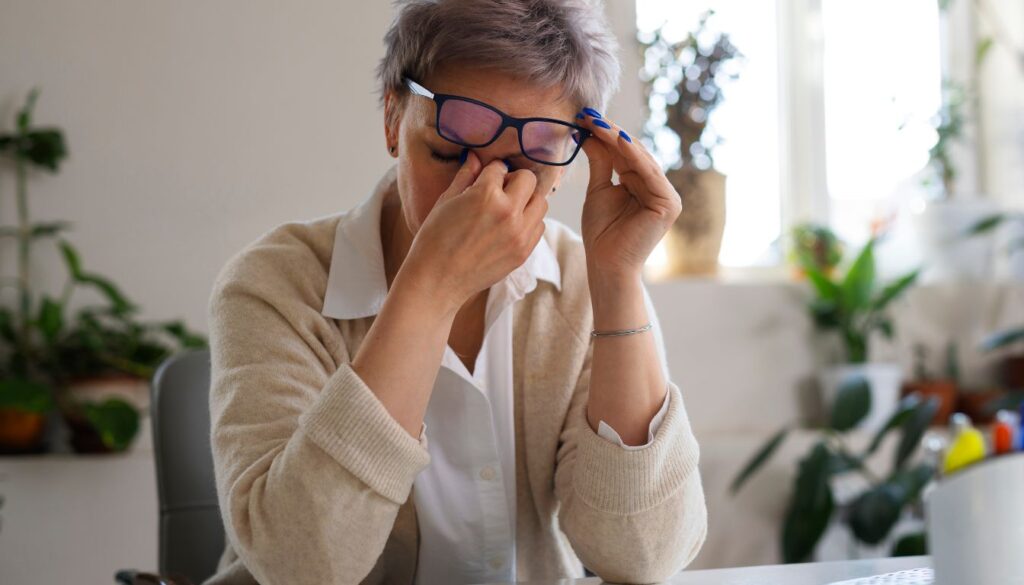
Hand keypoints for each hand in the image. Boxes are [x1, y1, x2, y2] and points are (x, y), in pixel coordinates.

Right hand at [403, 151, 556, 310]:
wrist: (437, 280)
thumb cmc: (435, 239)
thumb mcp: (446, 201)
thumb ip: (465, 176)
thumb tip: (475, 157)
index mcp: (486, 194)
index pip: (500, 167)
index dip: (490, 172)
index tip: (484, 179)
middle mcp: (508, 212)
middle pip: (528, 180)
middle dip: (514, 181)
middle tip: (499, 191)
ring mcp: (519, 234)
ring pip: (540, 202)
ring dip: (526, 200)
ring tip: (507, 210)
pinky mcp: (523, 252)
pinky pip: (539, 226)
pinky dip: (529, 222)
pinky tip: (510, 227)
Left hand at [575, 110, 681, 277]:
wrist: (606, 263)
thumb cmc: (602, 233)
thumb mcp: (599, 189)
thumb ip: (600, 162)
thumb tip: (589, 134)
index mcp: (644, 184)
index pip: (624, 154)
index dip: (605, 135)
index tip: (584, 117)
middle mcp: (659, 188)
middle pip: (633, 153)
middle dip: (610, 133)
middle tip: (589, 115)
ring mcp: (667, 196)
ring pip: (641, 160)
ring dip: (619, 139)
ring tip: (598, 123)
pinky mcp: (669, 204)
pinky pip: (649, 173)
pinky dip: (633, 156)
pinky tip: (617, 139)